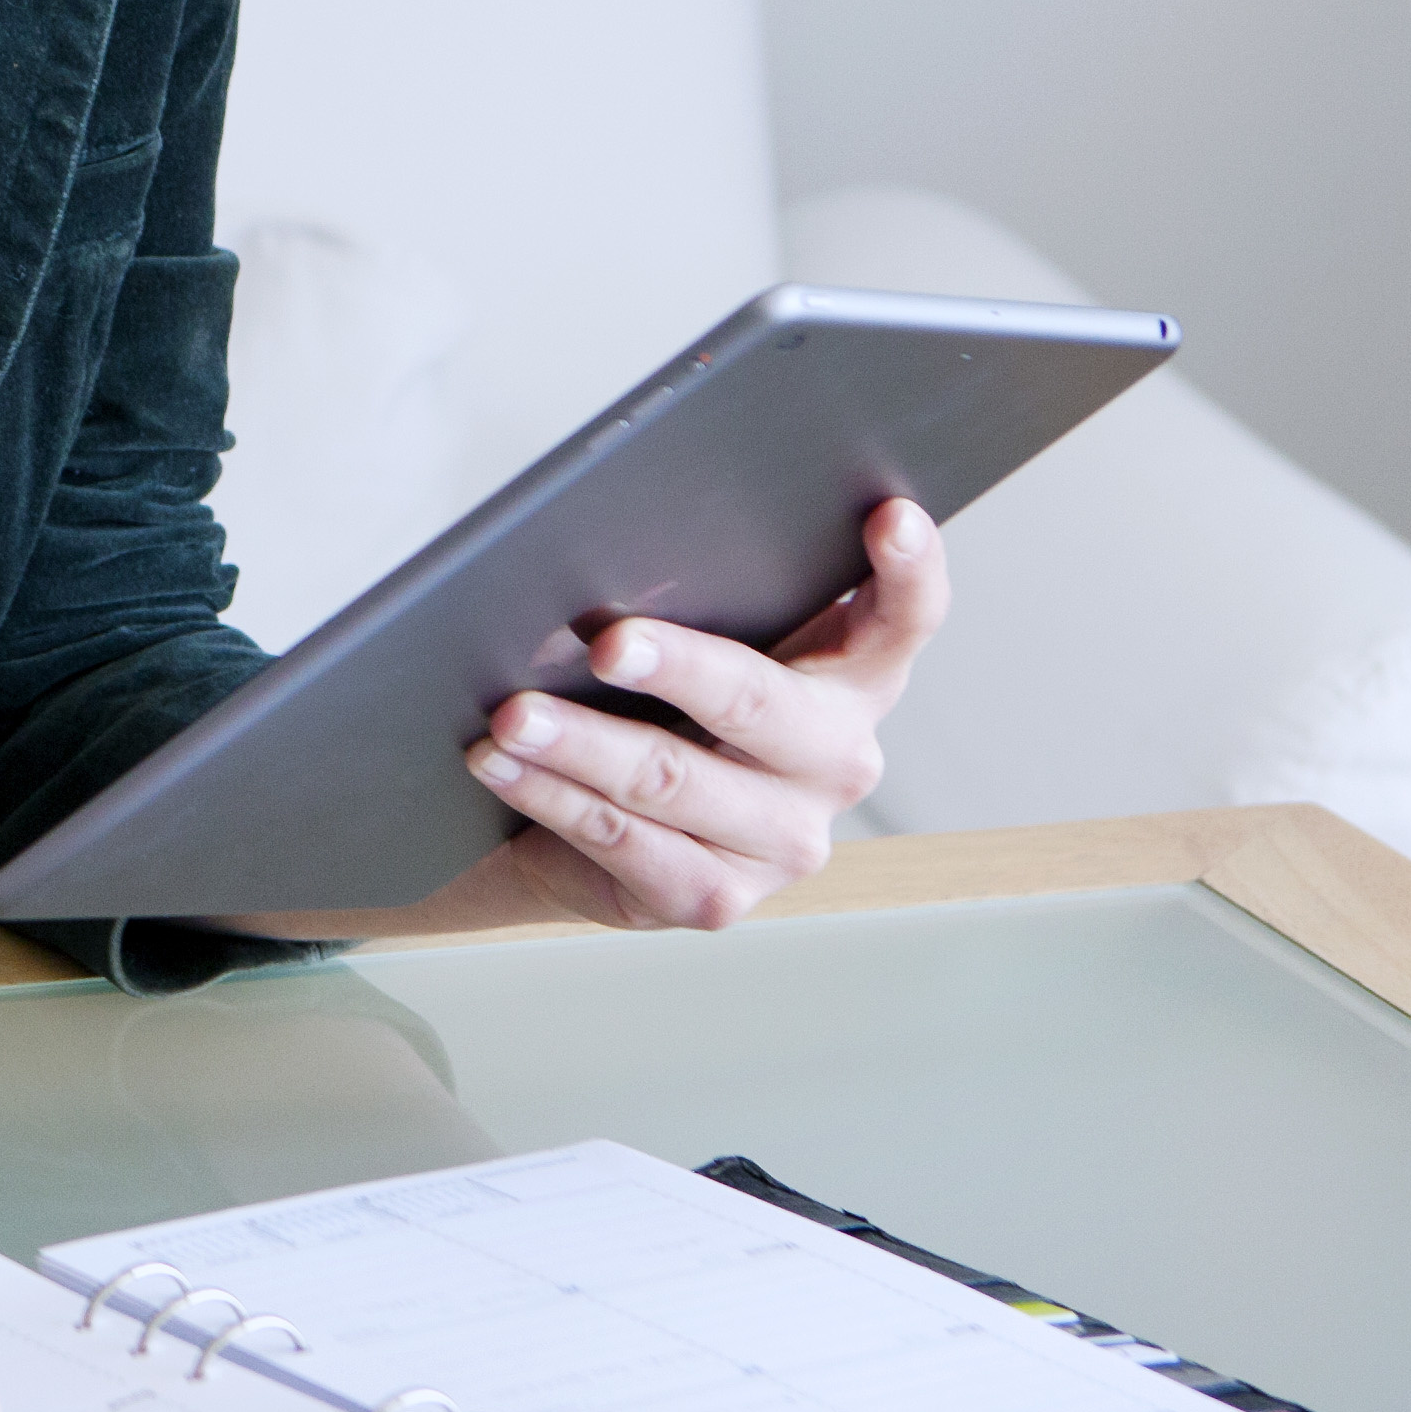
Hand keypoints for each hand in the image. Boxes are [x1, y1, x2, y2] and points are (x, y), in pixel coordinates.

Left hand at [231, 496, 950, 936]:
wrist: (611, 825)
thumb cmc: (662, 702)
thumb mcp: (701, 641)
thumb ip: (702, 600)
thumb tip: (612, 548)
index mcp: (855, 679)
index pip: (905, 618)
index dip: (908, 570)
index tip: (889, 513)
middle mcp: (837, 761)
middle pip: (759, 702)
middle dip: (677, 667)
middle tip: (607, 641)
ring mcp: (785, 840)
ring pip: (671, 779)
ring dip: (578, 742)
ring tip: (511, 714)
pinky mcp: (716, 898)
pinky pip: (625, 842)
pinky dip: (552, 797)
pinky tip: (502, 765)